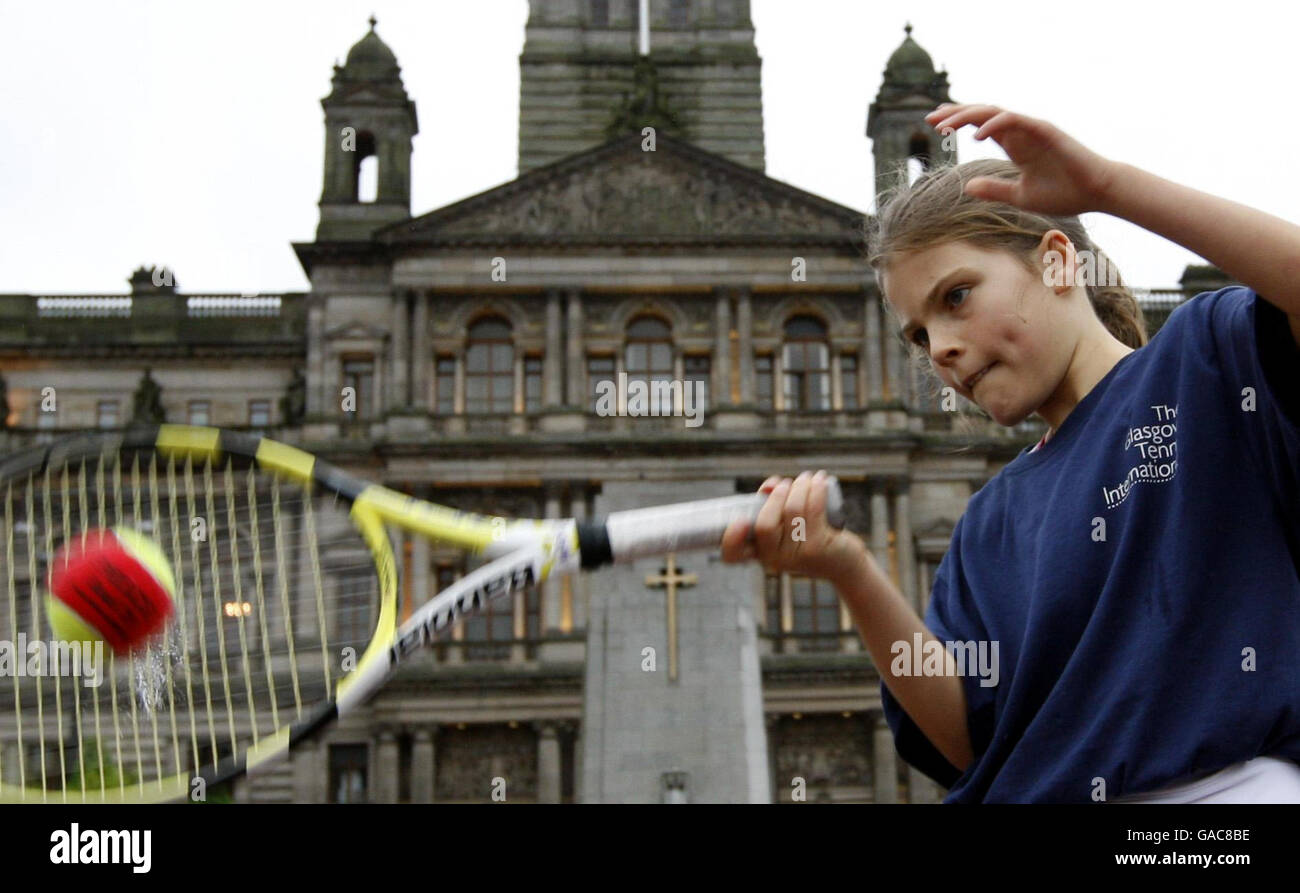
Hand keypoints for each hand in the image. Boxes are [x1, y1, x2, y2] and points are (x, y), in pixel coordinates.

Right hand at [720, 470, 870, 586]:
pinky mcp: (819, 546)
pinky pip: (813, 509)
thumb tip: (770, 485)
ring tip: (807, 478)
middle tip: (787, 484)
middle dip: (776, 495)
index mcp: (760, 553)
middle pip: (764, 524)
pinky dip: (815, 488)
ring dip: (800, 486)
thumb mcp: (788, 526)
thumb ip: (773, 505)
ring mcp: (797, 555)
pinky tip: (820, 480)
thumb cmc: (812, 539)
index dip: (731, 538)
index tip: (739, 521)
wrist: (845, 565)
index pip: (733, 554)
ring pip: (792, 510)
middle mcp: (775, 559)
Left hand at [926, 103, 1119, 215]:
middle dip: (955, 114)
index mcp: (1015, 145)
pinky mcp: (1045, 130)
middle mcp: (1021, 133)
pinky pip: (1015, 121)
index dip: (958, 122)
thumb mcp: (1020, 196)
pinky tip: (976, 135)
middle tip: (929, 119)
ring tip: (945, 123)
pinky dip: (994, 124)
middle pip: (982, 115)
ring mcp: (1032, 129)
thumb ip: (994, 190)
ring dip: (968, 115)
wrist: (1096, 192)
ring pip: (994, 113)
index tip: (935, 126)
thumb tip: (966, 186)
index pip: (981, 126)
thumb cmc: (1064, 193)